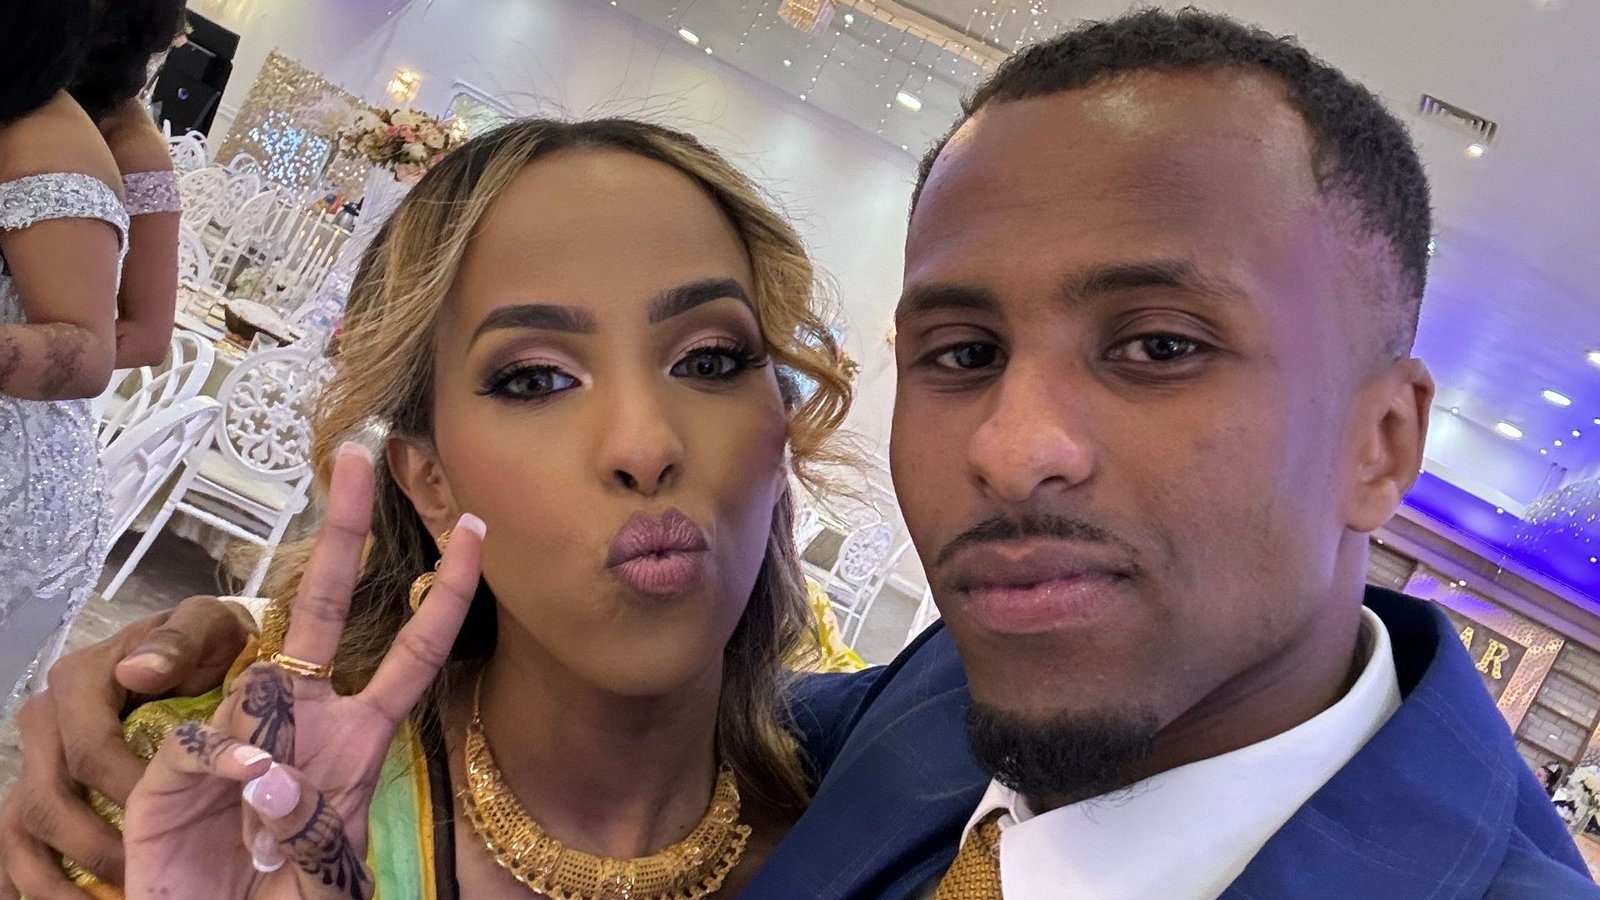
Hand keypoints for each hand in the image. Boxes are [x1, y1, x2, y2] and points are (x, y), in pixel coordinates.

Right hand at [0, 597, 253, 898]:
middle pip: (49, 803)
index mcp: (79, 683)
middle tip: (141, 882)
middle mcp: (43, 724)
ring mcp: (33, 763)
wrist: (198, 649)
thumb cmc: (208, 641)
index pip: (91, 752)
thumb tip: (138, 671)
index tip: (168, 826)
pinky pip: (13, 850)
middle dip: (95, 851)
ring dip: (51, 885)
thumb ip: (179, 641)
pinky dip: (26, 887)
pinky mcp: (33, 794)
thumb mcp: (206, 625)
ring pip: (20, 835)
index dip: (126, 794)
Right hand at [124, 443, 483, 898]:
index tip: (476, 527)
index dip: (448, 593)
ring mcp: (236, 735)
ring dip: (262, 741)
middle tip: (360, 454)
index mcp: (355, 737)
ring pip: (251, 684)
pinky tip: (233, 801)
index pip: (414, 651)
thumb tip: (260, 768)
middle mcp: (298, 719)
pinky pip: (204, 742)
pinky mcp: (174, 769)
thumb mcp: (327, 869)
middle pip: (322, 605)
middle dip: (344, 529)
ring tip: (262, 820)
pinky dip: (220, 768)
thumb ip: (311, 824)